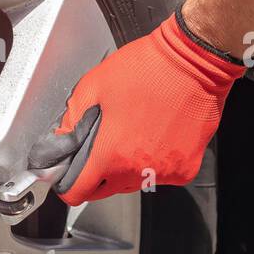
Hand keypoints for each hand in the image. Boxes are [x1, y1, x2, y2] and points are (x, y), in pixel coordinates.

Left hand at [29, 0, 244, 205]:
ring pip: (134, 183)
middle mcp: (138, 170)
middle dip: (98, 172)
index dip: (69, 184)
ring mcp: (165, 172)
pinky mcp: (186, 169)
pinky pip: (161, 176)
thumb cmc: (146, 68)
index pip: (79, 192)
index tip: (69, 175)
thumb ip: (70, 120)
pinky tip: (156, 136)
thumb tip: (60, 142)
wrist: (194, 61)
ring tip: (134, 133)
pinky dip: (155, 163)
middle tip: (104, 143)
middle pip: (105, 190)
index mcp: (111, 153)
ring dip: (127, 168)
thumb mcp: (94, 86)